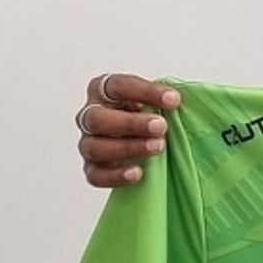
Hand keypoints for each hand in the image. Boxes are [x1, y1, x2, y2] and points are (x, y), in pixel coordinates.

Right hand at [76, 73, 181, 187]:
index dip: (145, 92)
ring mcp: (88, 143)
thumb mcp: (154, 98)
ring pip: (95, 147)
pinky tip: (138, 173)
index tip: (173, 100)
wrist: (143, 137)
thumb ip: (162, 97)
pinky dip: (115, 176)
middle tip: (160, 126)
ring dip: (128, 148)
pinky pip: (95, 175)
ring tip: (157, 147)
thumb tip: (174, 99)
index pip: (117, 86)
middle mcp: (90, 115)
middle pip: (97, 118)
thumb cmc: (147, 112)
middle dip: (130, 123)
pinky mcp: (91, 168)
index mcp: (102, 90)